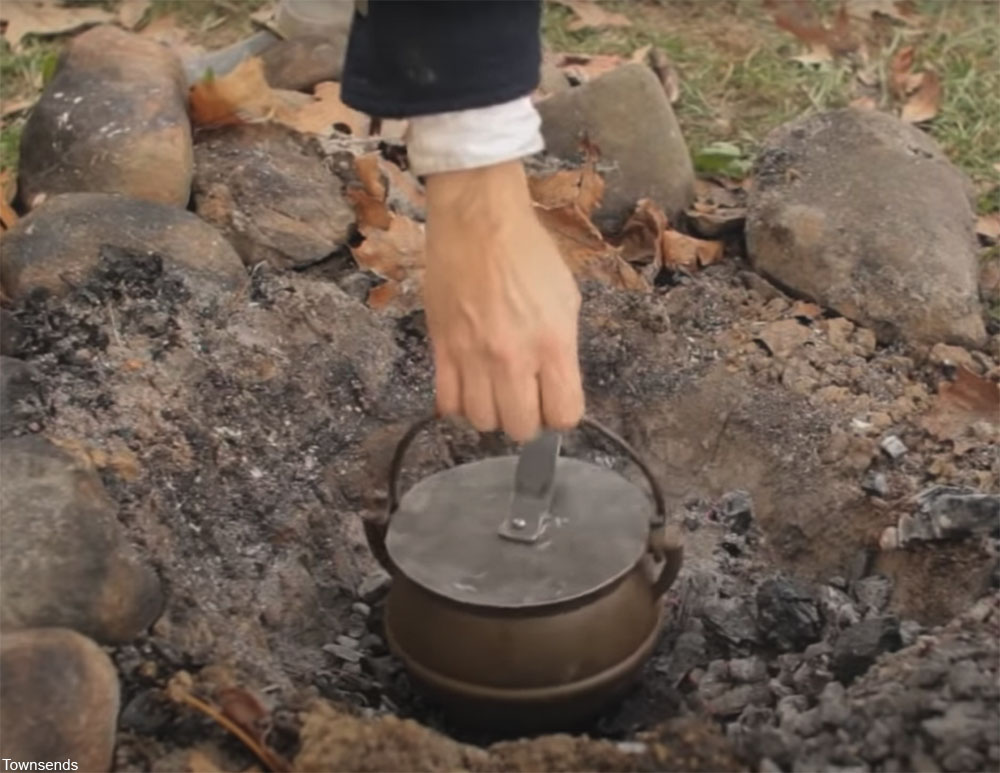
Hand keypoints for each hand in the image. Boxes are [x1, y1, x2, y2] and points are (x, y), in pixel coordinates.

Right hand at [423, 159, 583, 441]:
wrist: (478, 220)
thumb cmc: (529, 252)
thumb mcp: (566, 298)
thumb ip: (561, 348)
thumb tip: (553, 381)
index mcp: (553, 344)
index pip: (563, 416)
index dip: (561, 414)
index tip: (555, 401)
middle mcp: (513, 358)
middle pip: (520, 428)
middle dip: (526, 419)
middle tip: (523, 398)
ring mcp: (473, 356)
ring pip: (482, 421)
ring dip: (491, 413)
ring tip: (493, 392)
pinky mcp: (441, 349)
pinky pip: (447, 403)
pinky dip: (459, 405)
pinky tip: (467, 387)